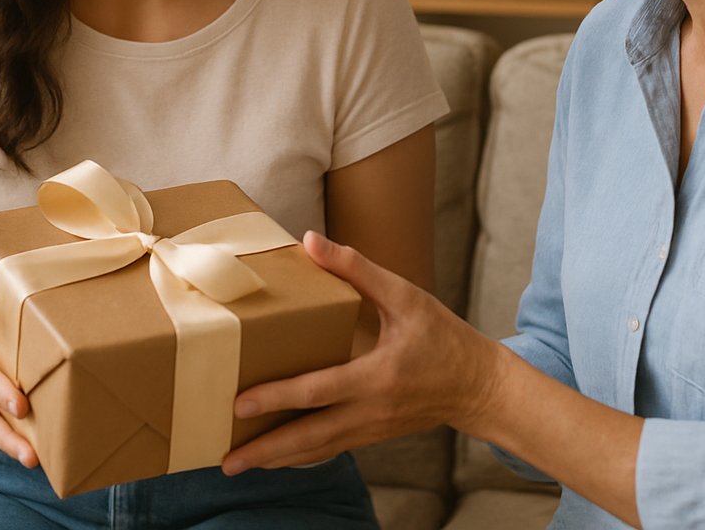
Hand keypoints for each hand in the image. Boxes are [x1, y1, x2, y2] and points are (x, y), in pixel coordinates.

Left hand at [221, 231, 506, 474]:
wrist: (479, 385)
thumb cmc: (443, 337)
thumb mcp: (405, 296)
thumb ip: (357, 269)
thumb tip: (311, 240)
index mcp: (377, 376)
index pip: (318, 390)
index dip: (277, 398)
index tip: (240, 403)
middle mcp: (371, 411)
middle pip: (309, 437)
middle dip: (265, 449)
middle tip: (225, 460)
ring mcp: (372, 429)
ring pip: (317, 450)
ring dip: (276, 459)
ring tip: (238, 464)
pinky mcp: (373, 435)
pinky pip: (330, 450)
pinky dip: (301, 457)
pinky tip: (278, 459)